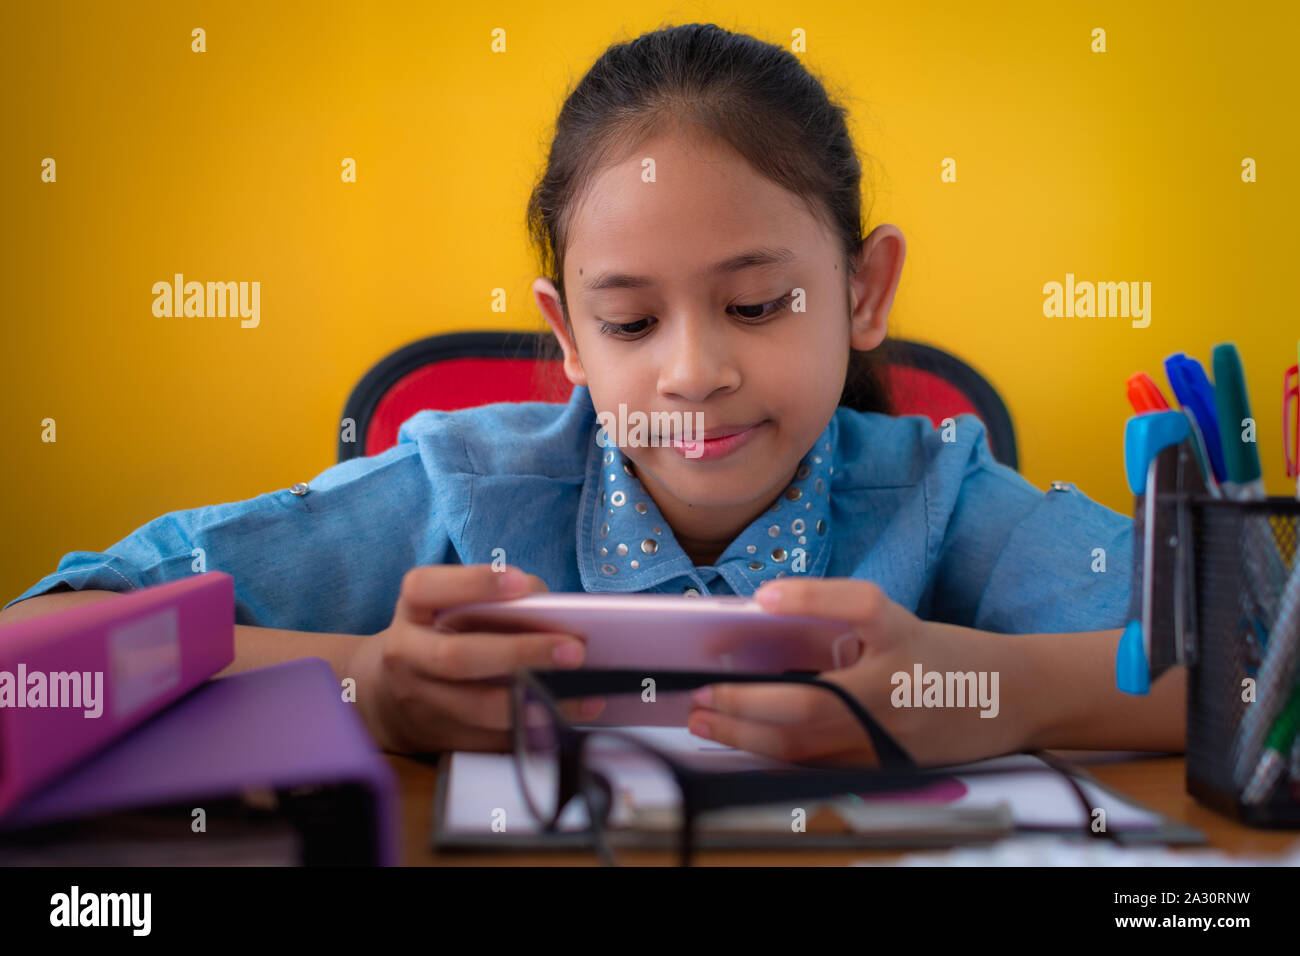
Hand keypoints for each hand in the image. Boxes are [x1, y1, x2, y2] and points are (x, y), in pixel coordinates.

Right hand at [346, 565, 597, 753]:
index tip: (521, 583)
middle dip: (520, 654)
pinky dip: (533, 733)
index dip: (474, 584)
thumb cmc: (439, 632)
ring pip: (477, 708)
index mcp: (412, 610)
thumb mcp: (450, 603)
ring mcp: (421, 701)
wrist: (385, 693)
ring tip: (587, 695)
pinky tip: (569, 723)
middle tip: (574, 650)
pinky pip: (492, 740)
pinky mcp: (440, 738)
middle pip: (458, 657)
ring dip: (537, 703)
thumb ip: (495, 599)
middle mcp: (407, 655)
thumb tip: (554, 610)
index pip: (428, 588)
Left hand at [685, 578, 1027, 767]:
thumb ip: (841, 624)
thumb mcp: (901, 625)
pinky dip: (779, 756)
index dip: (814, 598)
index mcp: (904, 637)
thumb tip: (765, 616)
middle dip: (746, 702)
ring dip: (750, 735)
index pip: (860, 606)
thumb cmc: (946, 654)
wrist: (1012, 697)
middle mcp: (897, 688)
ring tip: (706, 722)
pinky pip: (822, 764)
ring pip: (809, 743)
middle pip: (812, 701)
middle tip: (700, 694)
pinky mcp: (888, 764)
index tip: (766, 596)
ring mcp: (891, 734)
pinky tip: (746, 745)